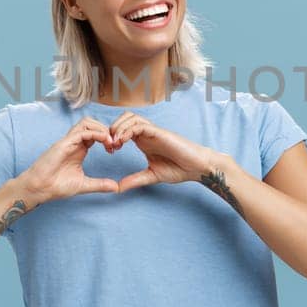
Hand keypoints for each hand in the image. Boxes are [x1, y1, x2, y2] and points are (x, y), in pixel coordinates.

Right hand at [17, 116, 119, 203]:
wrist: (39, 189)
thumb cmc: (57, 186)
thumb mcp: (84, 184)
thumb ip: (100, 184)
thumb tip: (116, 188)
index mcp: (79, 149)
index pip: (95, 133)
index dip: (107, 137)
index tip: (114, 149)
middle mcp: (74, 142)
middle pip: (92, 123)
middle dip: (106, 130)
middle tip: (114, 144)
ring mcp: (68, 142)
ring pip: (86, 123)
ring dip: (101, 128)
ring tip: (109, 141)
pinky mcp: (63, 144)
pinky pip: (81, 132)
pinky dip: (95, 133)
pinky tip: (104, 141)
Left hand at [107, 112, 224, 192]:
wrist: (197, 167)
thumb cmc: (178, 169)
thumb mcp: (151, 176)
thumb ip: (135, 179)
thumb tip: (118, 188)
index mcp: (143, 141)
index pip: (123, 129)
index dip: (112, 136)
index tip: (109, 151)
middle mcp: (147, 133)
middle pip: (124, 118)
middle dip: (112, 129)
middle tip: (109, 145)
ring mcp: (153, 131)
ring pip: (130, 118)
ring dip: (119, 128)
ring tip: (115, 143)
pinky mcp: (159, 132)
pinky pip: (140, 125)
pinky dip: (128, 130)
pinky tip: (123, 142)